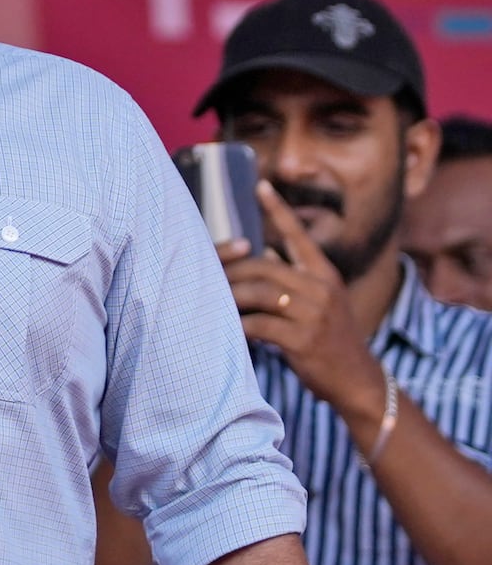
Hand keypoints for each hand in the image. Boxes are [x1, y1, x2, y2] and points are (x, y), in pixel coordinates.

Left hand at [225, 181, 381, 406]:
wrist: (357, 379)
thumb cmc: (329, 339)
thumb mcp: (321, 302)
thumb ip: (296, 278)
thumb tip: (265, 253)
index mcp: (325, 275)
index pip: (299, 235)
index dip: (278, 210)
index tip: (260, 185)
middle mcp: (321, 289)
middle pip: (263, 267)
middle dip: (231, 271)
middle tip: (207, 275)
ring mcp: (314, 314)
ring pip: (259, 293)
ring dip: (231, 297)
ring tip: (215, 302)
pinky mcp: (303, 340)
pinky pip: (259, 325)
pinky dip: (240, 326)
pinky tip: (231, 330)